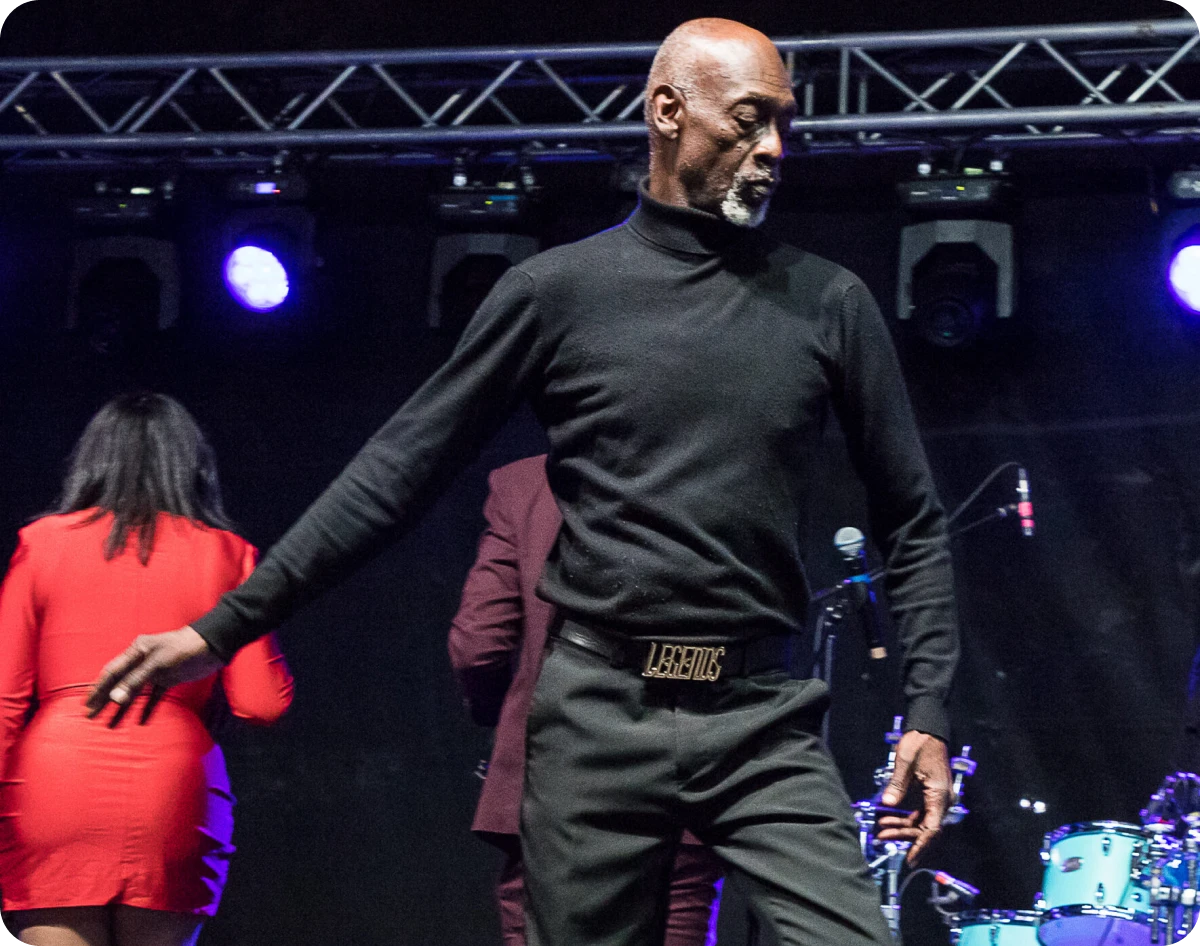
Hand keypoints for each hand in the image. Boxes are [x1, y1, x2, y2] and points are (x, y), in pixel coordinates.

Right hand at [85, 627, 222, 725]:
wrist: (212, 646)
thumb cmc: (183, 649)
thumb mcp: (158, 663)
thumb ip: (136, 680)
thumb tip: (115, 698)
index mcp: (137, 651)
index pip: (112, 672)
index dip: (98, 688)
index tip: (87, 704)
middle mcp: (143, 661)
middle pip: (119, 683)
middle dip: (105, 700)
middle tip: (91, 717)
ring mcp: (155, 671)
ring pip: (135, 693)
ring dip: (123, 708)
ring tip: (112, 726)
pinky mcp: (169, 679)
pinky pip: (154, 696)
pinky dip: (147, 708)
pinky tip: (141, 722)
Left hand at [875, 730, 950, 864]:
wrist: (929, 729)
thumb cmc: (920, 743)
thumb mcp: (905, 763)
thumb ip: (897, 785)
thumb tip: (886, 805)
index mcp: (939, 795)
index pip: (932, 828)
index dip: (920, 845)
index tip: (909, 858)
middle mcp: (941, 800)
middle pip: (925, 828)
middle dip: (904, 835)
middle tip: (882, 837)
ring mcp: (935, 798)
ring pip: (920, 822)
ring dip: (902, 827)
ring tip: (881, 830)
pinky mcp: (929, 795)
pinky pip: (918, 813)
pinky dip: (903, 818)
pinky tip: (887, 819)